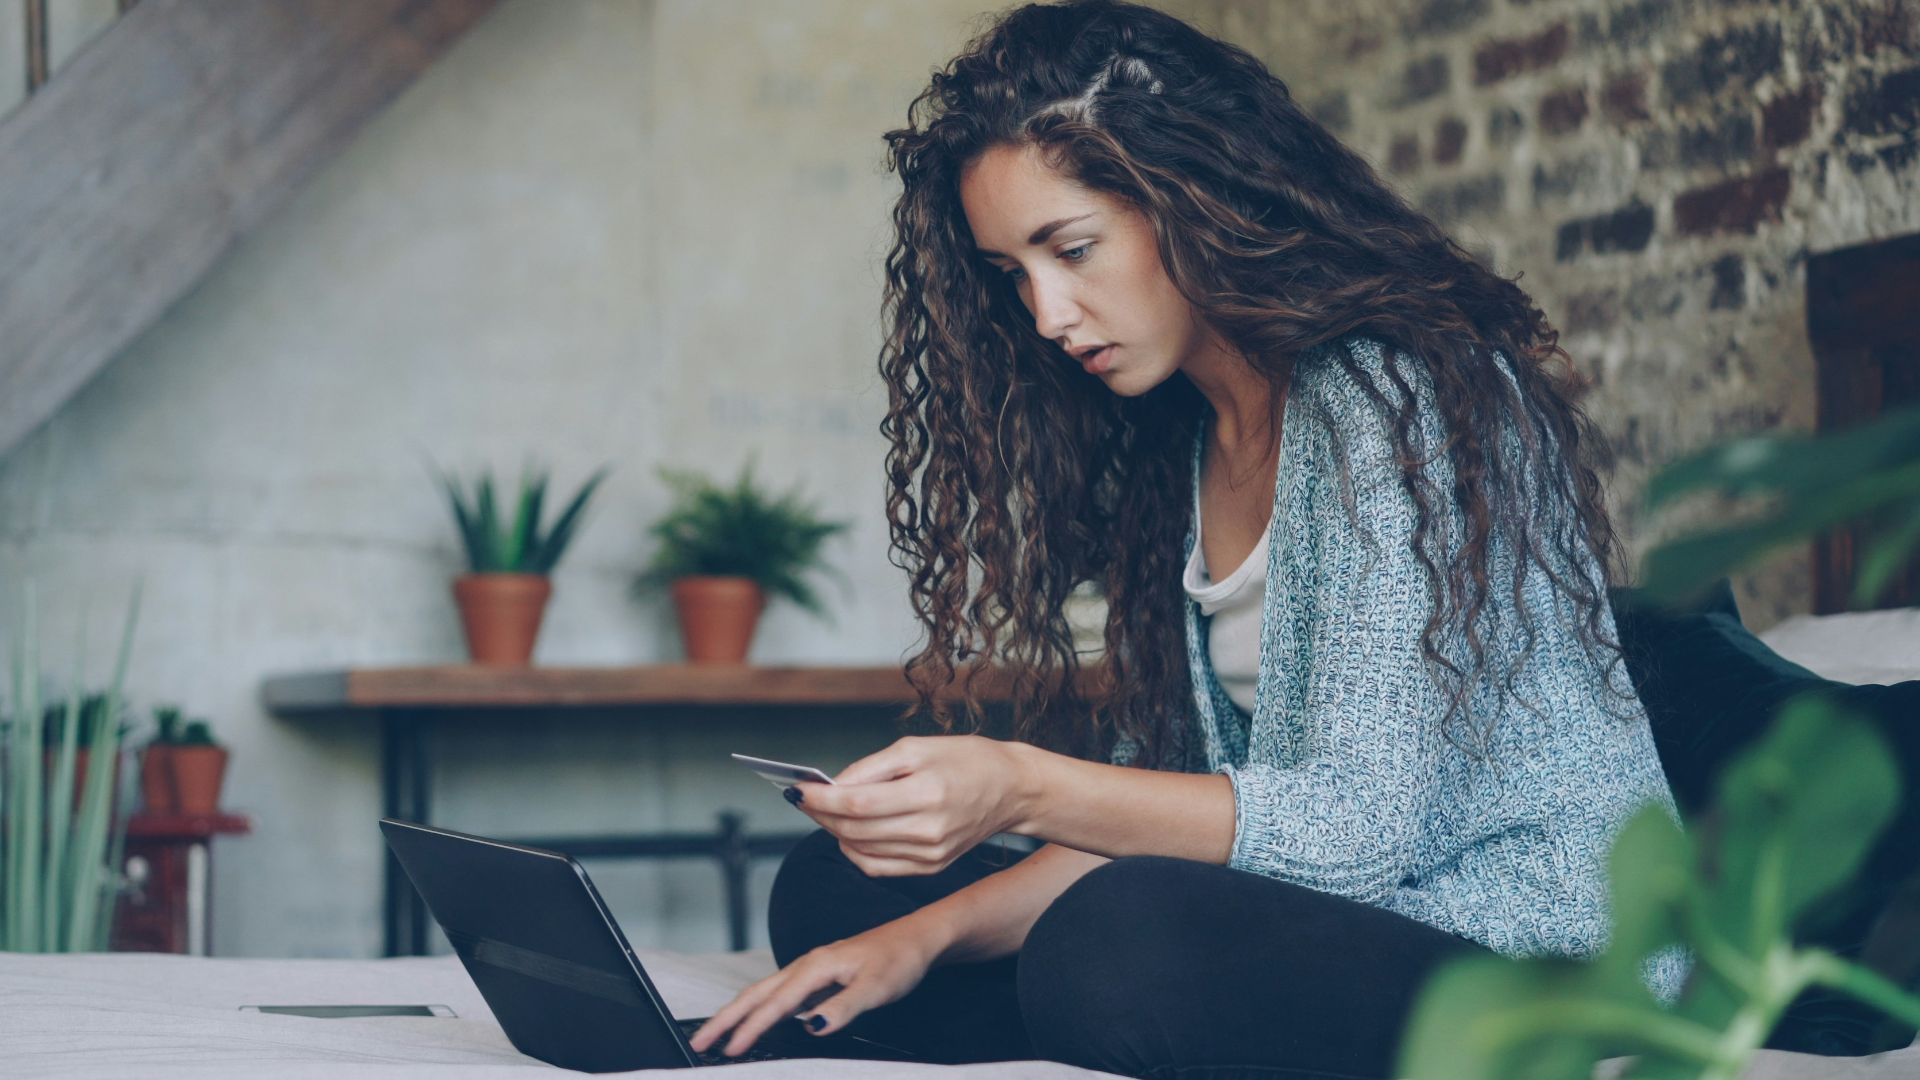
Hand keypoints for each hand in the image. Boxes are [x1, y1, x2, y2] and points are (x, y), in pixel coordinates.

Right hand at [686, 913, 943, 1057]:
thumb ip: (843, 1008)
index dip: (750, 1029)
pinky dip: (760, 1008)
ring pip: (764, 992)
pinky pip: (780, 994)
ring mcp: (811, 970)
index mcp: (816, 966)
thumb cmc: (899, 959)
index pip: (775, 1004)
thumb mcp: (875, 988)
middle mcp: (807, 965)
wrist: (918, 938)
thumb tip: (812, 1027)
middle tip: (699, 1042)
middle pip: (755, 993)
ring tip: (717, 1035)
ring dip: (738, 1013)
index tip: (728, 1050)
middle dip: (725, 1018)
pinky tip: (758, 1021)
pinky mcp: (819, 976)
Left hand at [791, 734, 1034, 876]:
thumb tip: (832, 785)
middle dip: (821, 813)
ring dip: (834, 831)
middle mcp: (929, 831)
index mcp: (927, 794)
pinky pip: (878, 867)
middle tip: (803, 798)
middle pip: (855, 829)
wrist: (1012, 789)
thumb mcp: (917, 748)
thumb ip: (871, 768)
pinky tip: (849, 831)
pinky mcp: (931, 868)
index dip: (821, 799)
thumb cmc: (966, 760)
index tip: (797, 789)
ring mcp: (930, 855)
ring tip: (824, 811)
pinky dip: (855, 851)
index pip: (858, 804)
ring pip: (861, 850)